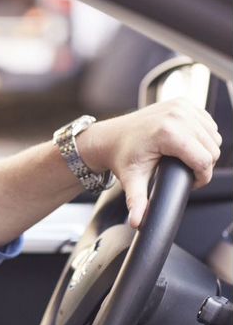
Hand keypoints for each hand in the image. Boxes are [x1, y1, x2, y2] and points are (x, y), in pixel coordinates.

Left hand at [77, 99, 221, 228]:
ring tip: (184, 158)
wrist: (110, 137)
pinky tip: (186, 143)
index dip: (201, 177)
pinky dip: (202, 135)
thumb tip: (137, 222)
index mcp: (168, 132)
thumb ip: (137, 202)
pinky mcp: (183, 102)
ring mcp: (181, 106)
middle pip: (212, 149)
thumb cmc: (121, 156)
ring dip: (204, 149)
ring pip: (213, 136)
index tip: (190, 183)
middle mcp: (177, 115)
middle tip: (183, 171)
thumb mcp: (132, 180)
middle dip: (202, 165)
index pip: (204, 160)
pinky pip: (207, 123)